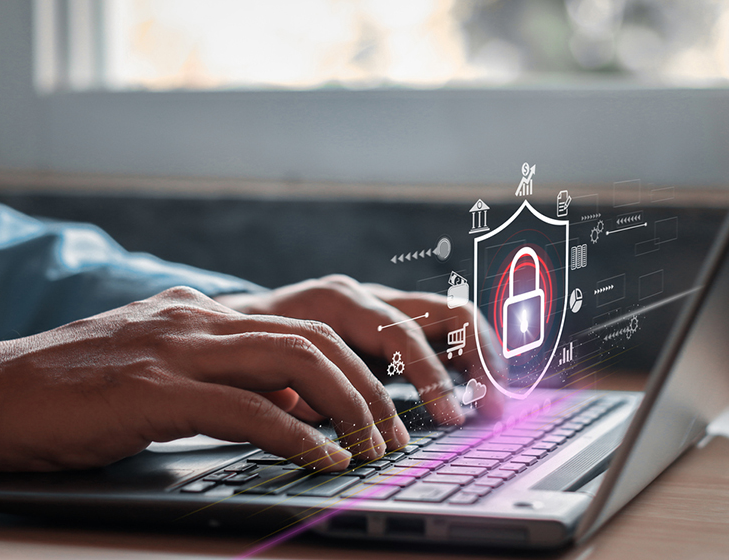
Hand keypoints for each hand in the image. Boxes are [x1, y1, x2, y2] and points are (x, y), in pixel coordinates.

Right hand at [0, 287, 407, 471]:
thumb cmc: (72, 390)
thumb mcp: (159, 371)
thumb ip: (220, 378)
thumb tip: (288, 409)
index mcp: (203, 314)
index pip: (302, 325)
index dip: (354, 364)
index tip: (383, 404)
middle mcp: (199, 320)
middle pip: (314, 339)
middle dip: (368, 386)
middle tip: (394, 431)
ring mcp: (178, 350)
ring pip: (294, 361)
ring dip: (347, 406)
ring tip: (372, 446)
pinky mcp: (154, 390)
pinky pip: (245, 408)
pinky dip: (295, 435)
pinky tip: (321, 458)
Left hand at [217, 276, 505, 424]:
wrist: (229, 323)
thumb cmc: (243, 351)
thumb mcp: (262, 373)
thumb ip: (304, 397)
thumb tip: (344, 432)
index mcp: (337, 303)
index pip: (403, 334)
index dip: (432, 378)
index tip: (452, 417)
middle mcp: (366, 296)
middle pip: (444, 312)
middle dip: (478, 359)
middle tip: (495, 407)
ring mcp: (380, 305)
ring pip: (452, 316)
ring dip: (482, 356)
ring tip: (499, 398)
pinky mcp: (388, 323)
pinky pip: (441, 330)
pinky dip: (465, 357)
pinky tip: (478, 388)